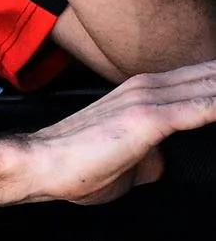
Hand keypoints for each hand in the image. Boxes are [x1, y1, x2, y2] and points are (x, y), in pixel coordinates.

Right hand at [22, 60, 215, 204]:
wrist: (41, 166)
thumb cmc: (76, 166)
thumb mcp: (131, 160)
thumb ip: (157, 152)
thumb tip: (167, 162)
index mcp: (145, 92)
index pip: (204, 79)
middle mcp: (150, 86)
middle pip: (215, 74)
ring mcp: (151, 98)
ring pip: (215, 84)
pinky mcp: (150, 118)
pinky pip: (206, 106)